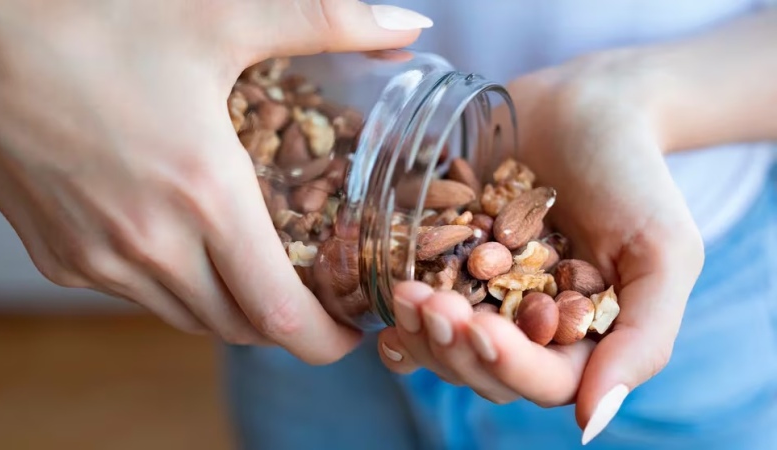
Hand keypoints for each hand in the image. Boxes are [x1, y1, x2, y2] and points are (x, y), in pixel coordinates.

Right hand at [0, 0, 429, 363]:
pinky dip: (178, 289)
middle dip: (287, 323)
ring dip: (233, 308)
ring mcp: (98, 260)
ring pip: (189, 318)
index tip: (352, 332)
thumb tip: (407, 25)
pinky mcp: (61, 259)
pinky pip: (138, 298)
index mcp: (202, 197)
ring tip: (259, 271)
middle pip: (240, 327)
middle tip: (316, 292)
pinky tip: (187, 244)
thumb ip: (327, 23)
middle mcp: (150, 245)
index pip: (280, 316)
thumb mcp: (222, 16)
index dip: (326, 340)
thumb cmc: (94, 19)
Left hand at [377, 52, 704, 439]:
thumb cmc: (633, 176)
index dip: (509, 364)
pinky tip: (384, 301)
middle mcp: (529, 330)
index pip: (546, 382)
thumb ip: (644, 337)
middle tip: (429, 302)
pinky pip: (420, 311)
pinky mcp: (451, 269)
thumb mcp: (663, 252)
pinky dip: (400, 315)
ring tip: (405, 292)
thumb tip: (593, 422)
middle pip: (485, 372)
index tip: (479, 326)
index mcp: (582, 339)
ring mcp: (485, 301)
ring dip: (421, 332)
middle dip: (453, 345)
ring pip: (446, 349)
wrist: (585, 107)